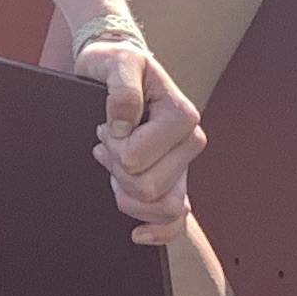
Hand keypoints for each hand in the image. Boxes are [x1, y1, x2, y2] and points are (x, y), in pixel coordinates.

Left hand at [75, 34, 203, 245]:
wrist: (118, 72)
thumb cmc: (117, 65)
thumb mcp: (117, 62)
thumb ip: (122, 88)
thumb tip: (123, 125)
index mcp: (182, 116)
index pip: (137, 159)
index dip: (113, 149)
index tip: (105, 126)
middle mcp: (191, 143)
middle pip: (149, 188)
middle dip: (116, 171)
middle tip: (106, 144)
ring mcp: (184, 166)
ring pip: (161, 208)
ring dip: (126, 194)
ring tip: (113, 165)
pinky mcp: (175, 183)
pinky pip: (176, 223)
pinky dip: (159, 233)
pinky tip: (137, 233)